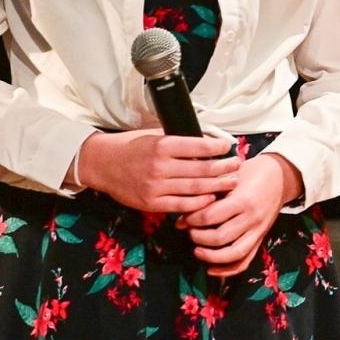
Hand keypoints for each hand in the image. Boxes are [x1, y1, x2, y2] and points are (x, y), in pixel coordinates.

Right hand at [75, 130, 238, 211]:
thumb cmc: (133, 146)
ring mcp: (155, 186)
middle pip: (201, 169)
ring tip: (232, 182)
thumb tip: (209, 138)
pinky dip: (199, 203)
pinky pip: (181, 205)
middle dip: (223, 167)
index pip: (199, 147)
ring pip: (195, 188)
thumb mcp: (155, 134)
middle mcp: (160, 166)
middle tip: (237, 165)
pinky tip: (211, 198)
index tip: (229, 146)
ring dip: (217, 185)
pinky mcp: (151, 203)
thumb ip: (179, 139)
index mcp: (162, 145)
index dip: (218, 148)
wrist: (103, 164)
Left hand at [179, 152, 304, 276]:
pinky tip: (211, 269)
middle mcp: (252, 218)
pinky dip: (227, 270)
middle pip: (220, 237)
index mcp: (243, 200)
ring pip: (234, 253)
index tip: (184, 218)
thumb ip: (206, 195)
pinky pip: (245, 261)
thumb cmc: (250, 172)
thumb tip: (179, 222)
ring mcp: (258, 231)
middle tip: (190, 231)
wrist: (280, 176)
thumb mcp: (228, 177)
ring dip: (211, 256)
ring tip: (197, 251)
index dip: (192, 219)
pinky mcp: (260, 239)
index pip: (211, 216)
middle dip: (199, 237)